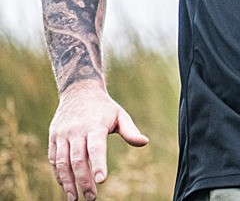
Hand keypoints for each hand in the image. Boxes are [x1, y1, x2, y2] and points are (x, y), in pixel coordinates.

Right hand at [48, 82, 148, 200]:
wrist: (79, 91)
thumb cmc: (104, 107)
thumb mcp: (120, 115)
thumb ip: (130, 131)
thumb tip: (144, 142)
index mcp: (94, 125)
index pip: (95, 148)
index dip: (97, 164)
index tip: (101, 181)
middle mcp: (76, 130)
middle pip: (77, 159)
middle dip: (83, 180)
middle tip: (91, 197)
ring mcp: (62, 134)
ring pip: (62, 162)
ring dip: (68, 182)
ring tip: (75, 198)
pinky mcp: (53, 137)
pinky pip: (54, 159)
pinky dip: (59, 175)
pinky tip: (66, 186)